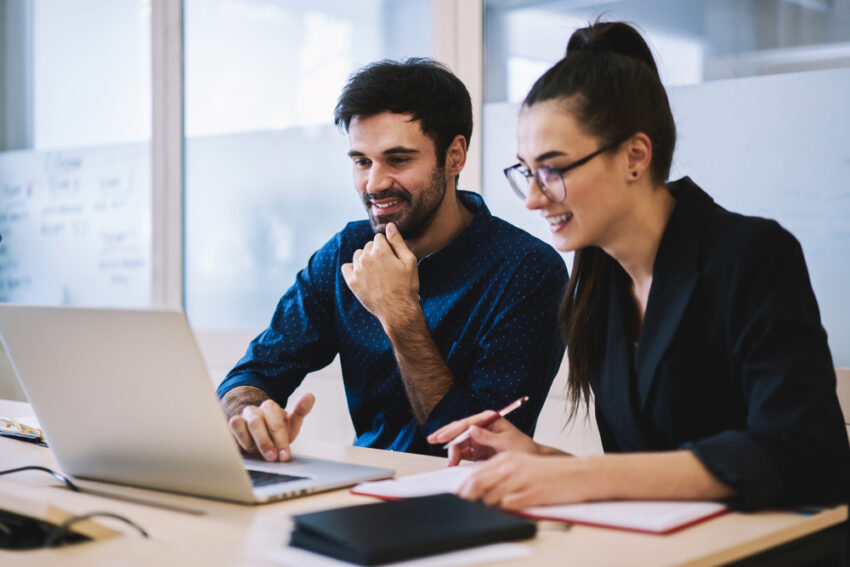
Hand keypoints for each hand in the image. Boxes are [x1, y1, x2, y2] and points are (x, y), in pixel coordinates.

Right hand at [227, 393, 314, 461]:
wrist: (258, 439)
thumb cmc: (275, 433)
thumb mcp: (290, 425)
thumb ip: (300, 411)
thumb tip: (310, 396)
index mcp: (270, 407)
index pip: (275, 421)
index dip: (281, 440)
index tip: (285, 456)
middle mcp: (253, 410)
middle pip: (256, 422)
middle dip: (265, 443)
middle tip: (273, 458)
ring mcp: (240, 418)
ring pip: (239, 424)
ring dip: (249, 442)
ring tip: (257, 454)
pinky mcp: (229, 429)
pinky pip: (228, 431)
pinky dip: (236, 442)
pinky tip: (245, 451)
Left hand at [341, 223, 418, 327]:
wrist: (398, 310)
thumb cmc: (407, 285)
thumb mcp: (409, 261)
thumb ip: (398, 241)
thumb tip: (389, 225)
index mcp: (381, 250)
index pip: (379, 237)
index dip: (387, 246)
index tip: (392, 257)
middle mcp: (366, 258)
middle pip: (368, 246)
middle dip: (376, 252)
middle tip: (386, 267)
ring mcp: (357, 270)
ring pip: (358, 255)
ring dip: (365, 260)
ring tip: (376, 272)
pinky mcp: (352, 282)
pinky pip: (346, 267)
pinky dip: (353, 269)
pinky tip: (362, 275)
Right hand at [427, 410, 540, 465]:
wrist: (531, 459)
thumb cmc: (523, 448)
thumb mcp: (506, 442)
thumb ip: (488, 436)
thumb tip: (471, 429)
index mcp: (489, 419)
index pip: (466, 423)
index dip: (452, 430)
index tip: (441, 436)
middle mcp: (482, 426)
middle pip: (459, 430)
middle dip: (446, 435)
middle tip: (432, 440)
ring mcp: (479, 437)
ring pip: (459, 442)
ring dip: (452, 451)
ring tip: (450, 463)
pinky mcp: (478, 448)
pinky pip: (463, 451)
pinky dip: (457, 457)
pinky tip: (452, 463)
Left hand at [457, 452, 586, 508]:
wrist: (575, 474)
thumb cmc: (548, 472)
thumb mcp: (521, 464)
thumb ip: (500, 471)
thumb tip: (479, 486)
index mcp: (506, 459)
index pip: (476, 473)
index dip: (465, 488)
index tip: (460, 496)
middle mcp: (510, 468)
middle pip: (478, 484)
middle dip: (469, 497)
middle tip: (467, 505)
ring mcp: (520, 481)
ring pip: (490, 497)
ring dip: (490, 505)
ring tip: (499, 504)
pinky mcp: (530, 494)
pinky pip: (508, 505)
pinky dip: (506, 509)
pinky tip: (514, 506)